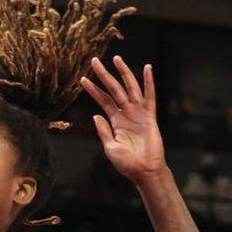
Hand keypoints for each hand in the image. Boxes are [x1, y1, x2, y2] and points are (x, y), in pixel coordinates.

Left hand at [81, 56, 165, 182]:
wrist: (144, 172)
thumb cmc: (127, 163)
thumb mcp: (110, 147)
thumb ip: (103, 131)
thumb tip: (95, 116)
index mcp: (116, 120)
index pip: (103, 100)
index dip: (93, 90)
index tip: (82, 79)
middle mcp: (126, 113)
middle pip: (114, 89)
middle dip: (104, 75)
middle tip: (94, 61)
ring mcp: (138, 113)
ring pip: (130, 88)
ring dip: (124, 73)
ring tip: (116, 59)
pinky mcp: (149, 116)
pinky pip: (149, 96)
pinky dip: (149, 82)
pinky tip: (147, 68)